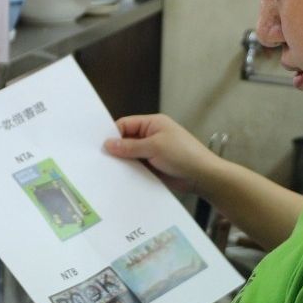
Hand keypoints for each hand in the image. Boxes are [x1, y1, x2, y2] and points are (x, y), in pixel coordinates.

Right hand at [104, 114, 219, 193]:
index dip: (113, 134)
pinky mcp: (153, 167)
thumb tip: (108, 144)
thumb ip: (130, 146)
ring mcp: (151, 153)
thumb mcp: (155, 146)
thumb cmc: (183, 154)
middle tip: (99, 160)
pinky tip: (118, 178)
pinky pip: (136, 168)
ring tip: (106, 171)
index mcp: (152, 124)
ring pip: (130, 155)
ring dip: (122, 162)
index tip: (100, 146)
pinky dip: (129, 172)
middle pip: (126, 140)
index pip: (126, 124)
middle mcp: (151, 136)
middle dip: (116, 149)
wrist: (203, 176)